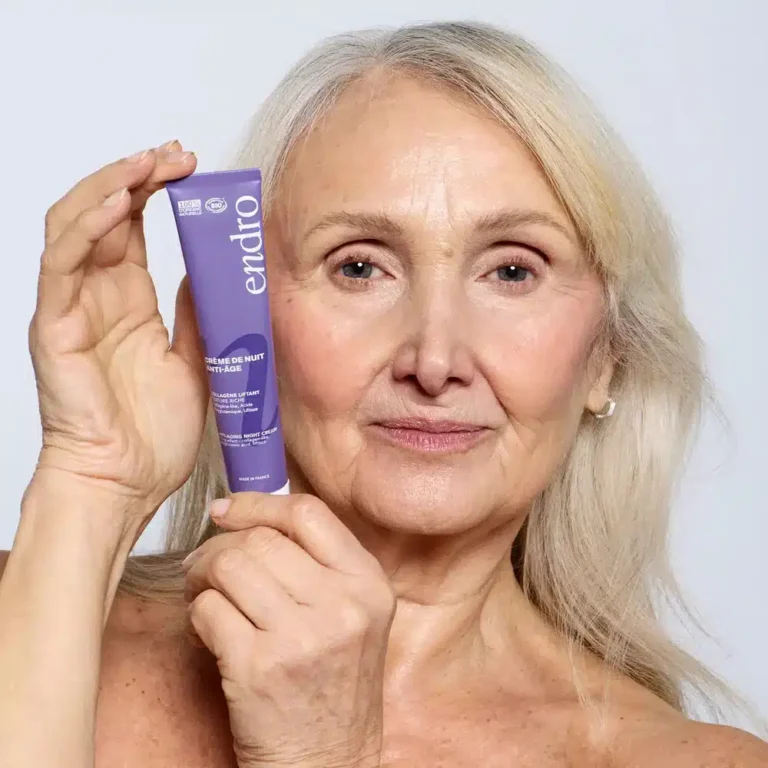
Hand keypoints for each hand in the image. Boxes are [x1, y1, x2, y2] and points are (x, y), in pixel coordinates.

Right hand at [28, 141, 207, 516]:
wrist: (127, 485)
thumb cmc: (154, 436)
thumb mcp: (196, 363)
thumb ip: (199, 316)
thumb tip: (214, 274)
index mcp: (129, 305)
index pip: (134, 229)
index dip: (156, 193)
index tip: (192, 171)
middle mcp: (97, 299)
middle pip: (106, 215)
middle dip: (138, 176)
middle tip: (177, 155)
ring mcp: (72, 310)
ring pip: (77, 226)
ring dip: (112, 187)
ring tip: (150, 163)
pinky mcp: (55, 328)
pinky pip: (62, 265)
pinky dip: (87, 227)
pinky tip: (119, 203)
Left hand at [182, 493, 395, 767]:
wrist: (328, 764)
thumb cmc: (334, 688)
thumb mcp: (353, 616)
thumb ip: (320, 565)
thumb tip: (253, 516)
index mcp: (369, 585)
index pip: (308, 513)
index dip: (260, 504)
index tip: (230, 509)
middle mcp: (342, 606)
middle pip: (261, 539)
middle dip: (221, 545)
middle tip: (206, 564)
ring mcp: (301, 637)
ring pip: (229, 566)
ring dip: (202, 576)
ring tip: (204, 593)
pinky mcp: (257, 669)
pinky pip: (207, 609)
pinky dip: (197, 614)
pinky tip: (210, 630)